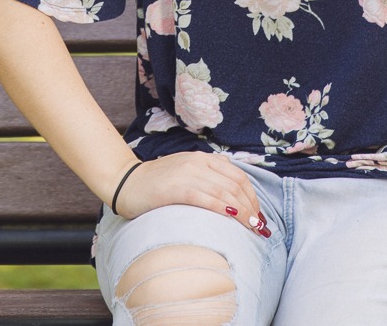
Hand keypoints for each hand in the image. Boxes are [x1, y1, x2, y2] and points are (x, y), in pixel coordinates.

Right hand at [112, 152, 269, 236]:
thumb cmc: (156, 184)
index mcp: (202, 158)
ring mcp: (187, 174)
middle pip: (235, 184)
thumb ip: (207, 176)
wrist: (126, 182)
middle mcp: (197, 162)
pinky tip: (234, 219)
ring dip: (243, 211)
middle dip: (252, 207)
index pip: (238, 175)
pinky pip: (206, 198)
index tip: (258, 215)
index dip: (253, 196)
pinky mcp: (176, 188)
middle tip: (259, 226)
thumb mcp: (186, 172)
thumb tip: (232, 193)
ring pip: (224, 191)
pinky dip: (224, 209)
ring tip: (252, 228)